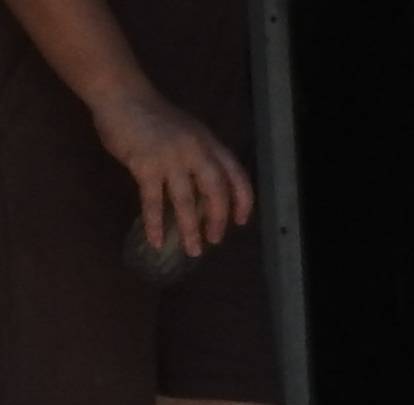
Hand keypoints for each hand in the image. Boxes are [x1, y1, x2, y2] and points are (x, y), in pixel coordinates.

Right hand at [90, 83, 253, 254]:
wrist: (120, 94)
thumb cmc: (152, 116)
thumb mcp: (187, 132)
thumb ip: (198, 158)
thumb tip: (204, 198)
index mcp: (208, 142)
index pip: (235, 174)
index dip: (242, 200)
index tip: (240, 221)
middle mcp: (194, 150)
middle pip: (216, 191)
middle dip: (218, 219)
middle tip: (215, 239)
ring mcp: (170, 157)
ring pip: (187, 201)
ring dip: (190, 229)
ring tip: (193, 250)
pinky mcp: (145, 165)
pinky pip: (153, 202)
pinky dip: (155, 224)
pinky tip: (156, 241)